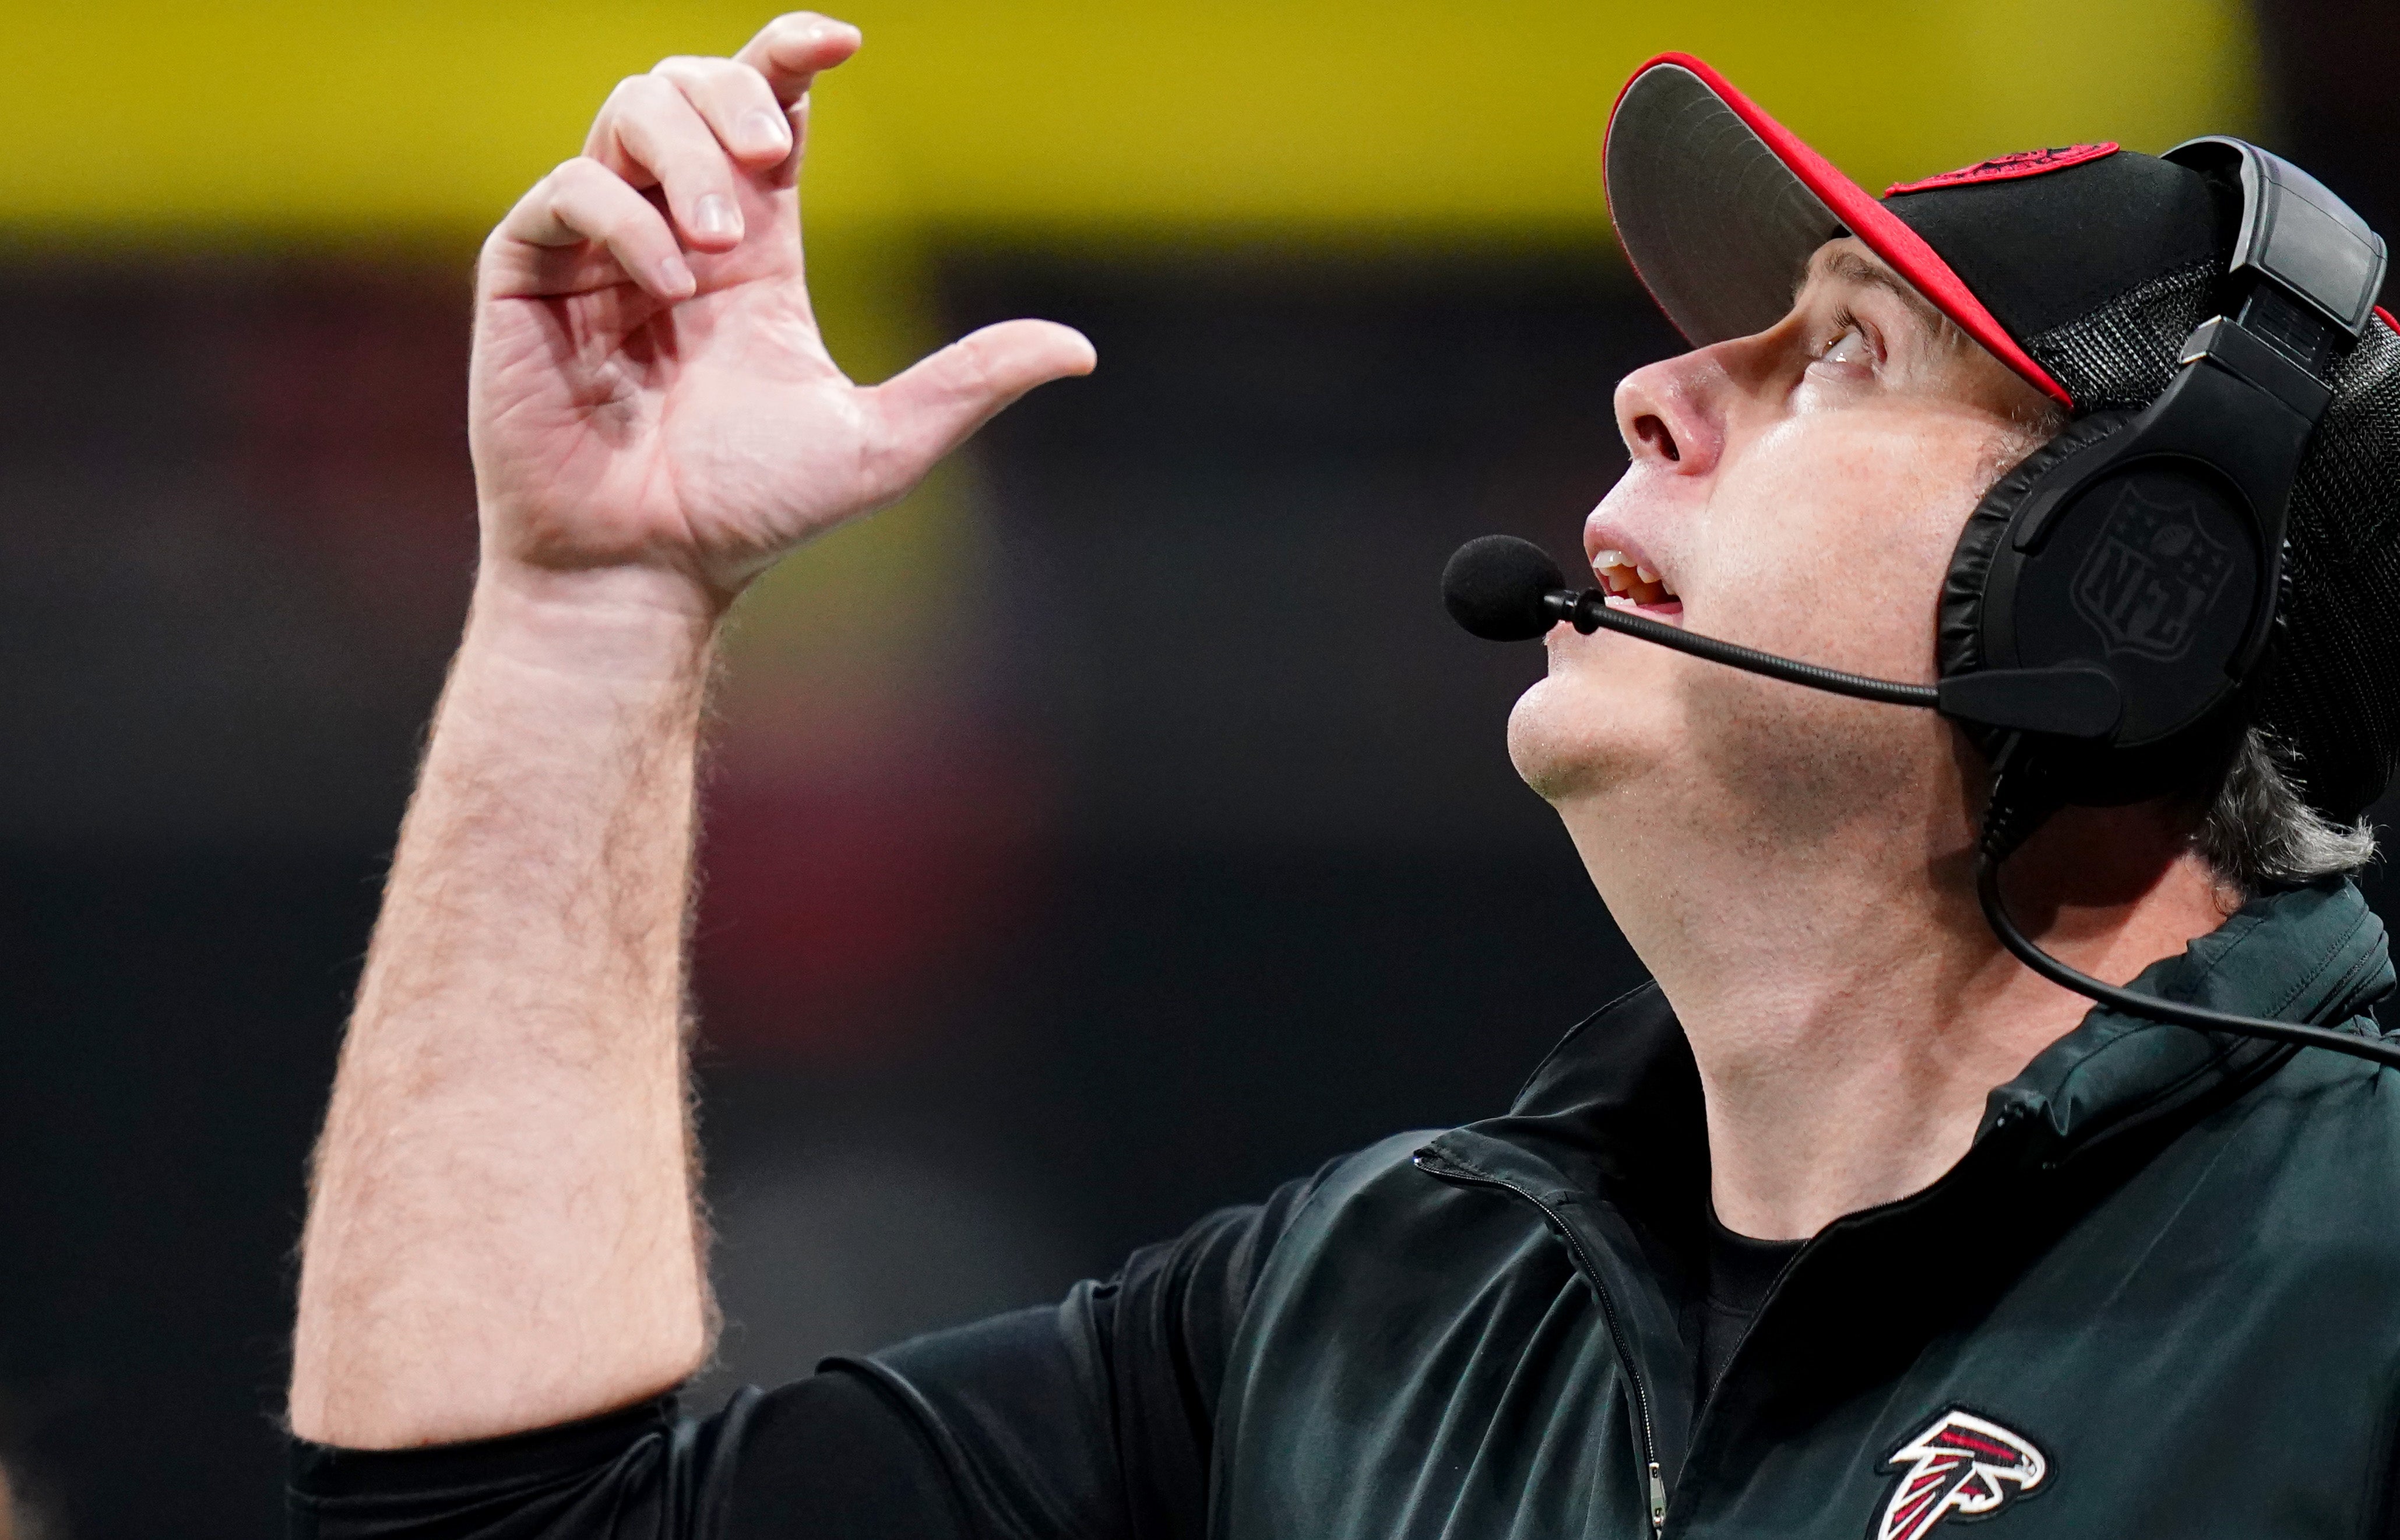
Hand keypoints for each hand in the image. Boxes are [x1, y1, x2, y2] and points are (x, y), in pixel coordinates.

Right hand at [469, 13, 1094, 609]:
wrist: (647, 573)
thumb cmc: (749, 515)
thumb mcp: (882, 444)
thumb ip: (970, 383)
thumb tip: (1082, 350)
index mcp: (756, 253)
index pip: (770, 113)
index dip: (790, 56)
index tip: (840, 44)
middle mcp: (675, 233)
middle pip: (690, 87)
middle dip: (734, 95)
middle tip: (772, 156)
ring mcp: (597, 250)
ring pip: (626, 115)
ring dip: (684, 155)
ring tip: (720, 245)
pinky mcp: (529, 278)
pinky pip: (566, 193)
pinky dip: (623, 221)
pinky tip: (670, 287)